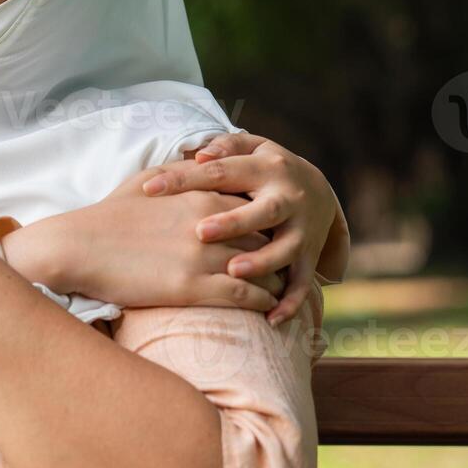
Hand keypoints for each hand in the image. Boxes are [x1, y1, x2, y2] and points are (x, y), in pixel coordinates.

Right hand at [5, 168, 286, 312]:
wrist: (77, 248)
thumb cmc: (108, 215)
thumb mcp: (147, 182)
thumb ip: (184, 172)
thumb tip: (204, 163)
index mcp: (202, 196)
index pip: (255, 205)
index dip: (266, 221)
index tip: (272, 232)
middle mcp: (210, 224)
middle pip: (267, 236)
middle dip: (279, 250)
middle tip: (286, 263)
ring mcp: (204, 258)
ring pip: (264, 269)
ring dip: (277, 280)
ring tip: (281, 290)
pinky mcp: (193, 289)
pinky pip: (247, 297)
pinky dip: (264, 303)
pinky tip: (267, 309)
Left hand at [140, 133, 346, 323]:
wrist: (318, 189)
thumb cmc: (262, 169)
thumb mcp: (249, 149)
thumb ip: (224, 148)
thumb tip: (200, 154)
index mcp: (265, 169)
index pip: (221, 173)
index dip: (184, 179)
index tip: (150, 188)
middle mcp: (288, 199)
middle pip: (263, 211)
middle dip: (234, 223)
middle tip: (200, 233)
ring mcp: (302, 230)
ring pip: (285, 249)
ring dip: (261, 262)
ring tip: (232, 272)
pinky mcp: (309, 256)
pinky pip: (302, 282)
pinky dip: (290, 302)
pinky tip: (269, 319)